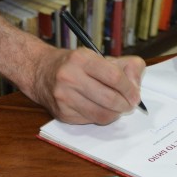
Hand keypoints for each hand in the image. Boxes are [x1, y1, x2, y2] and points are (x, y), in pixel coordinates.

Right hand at [27, 46, 146, 124]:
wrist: (40, 71)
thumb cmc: (74, 64)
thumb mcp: (97, 56)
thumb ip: (123, 65)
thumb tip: (136, 85)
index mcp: (81, 59)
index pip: (114, 76)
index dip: (129, 88)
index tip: (135, 94)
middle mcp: (70, 77)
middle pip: (110, 98)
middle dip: (125, 104)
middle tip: (129, 104)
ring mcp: (64, 97)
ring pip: (102, 114)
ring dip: (115, 114)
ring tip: (117, 108)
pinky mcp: (62, 113)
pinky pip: (90, 121)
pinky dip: (100, 117)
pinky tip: (98, 108)